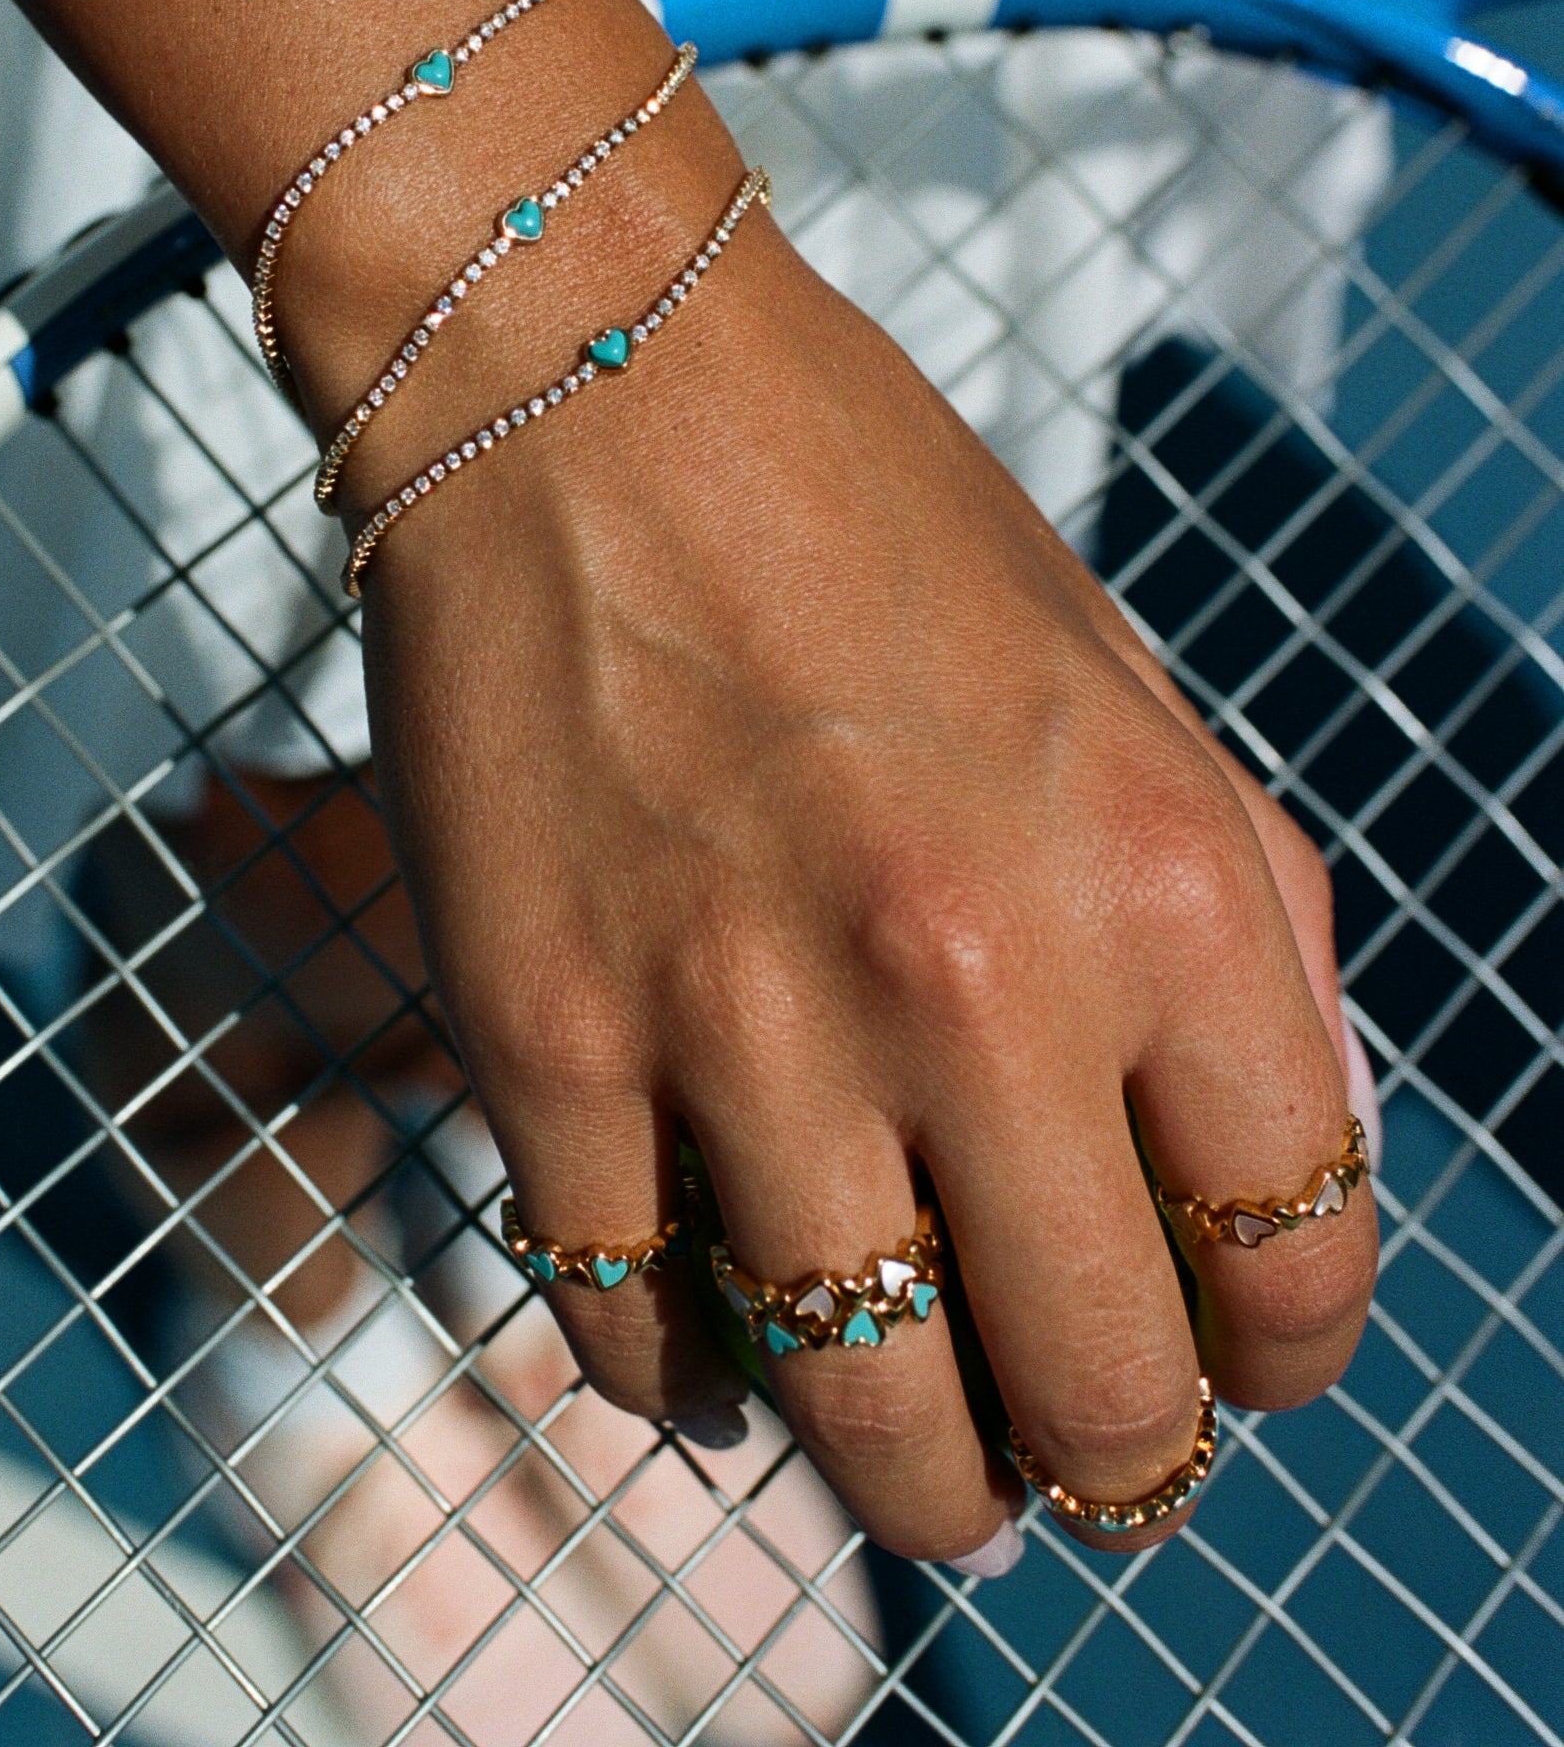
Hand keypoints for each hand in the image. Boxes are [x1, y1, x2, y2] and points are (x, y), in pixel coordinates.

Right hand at [345, 168, 1373, 1564]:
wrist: (583, 370)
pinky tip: (717, 1318)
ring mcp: (740, 1025)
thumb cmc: (869, 515)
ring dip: (910, 1471)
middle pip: (1093, 1409)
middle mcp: (972, 977)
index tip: (1223, 1361)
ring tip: (907, 1422)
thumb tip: (1263, 1193)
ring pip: (868, 1432)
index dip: (1276, 1361)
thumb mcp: (1131, 692)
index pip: (1299, 1271)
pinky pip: (634, 1342)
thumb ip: (1234, 940)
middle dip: (1104, 1464)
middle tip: (1066, 1430)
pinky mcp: (542, 1043)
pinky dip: (692, 1378)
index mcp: (1166, 881)